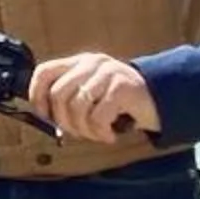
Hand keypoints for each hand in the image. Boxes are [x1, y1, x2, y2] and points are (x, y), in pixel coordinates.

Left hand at [29, 52, 158, 144]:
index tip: (44, 116)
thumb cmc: (120, 101)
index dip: (37, 96)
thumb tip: (45, 118)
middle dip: (64, 121)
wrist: (162, 98)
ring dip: (84, 130)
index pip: (44, 72)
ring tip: (96, 134)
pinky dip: (100, 132)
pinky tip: (109, 135)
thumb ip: (70, 98)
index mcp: (80, 62)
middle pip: (58, 94)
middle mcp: (92, 63)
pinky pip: (98, 117)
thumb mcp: (92, 93)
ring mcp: (108, 73)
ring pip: (77, 107)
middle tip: (77, 133)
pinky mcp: (122, 88)